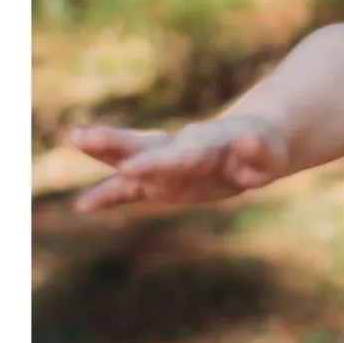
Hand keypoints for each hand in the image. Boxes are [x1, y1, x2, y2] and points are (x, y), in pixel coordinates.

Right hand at [70, 115, 289, 212]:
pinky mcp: (158, 181)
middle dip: (114, 143)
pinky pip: (129, 190)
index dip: (158, 163)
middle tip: (81, 136)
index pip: (180, 154)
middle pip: (144, 145)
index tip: (131, 170)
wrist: (250, 146)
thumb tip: (248, 137)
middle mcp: (178, 148)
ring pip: (129, 157)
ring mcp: (164, 163)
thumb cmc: (264, 151)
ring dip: (103, 152)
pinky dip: (108, 197)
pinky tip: (81, 206)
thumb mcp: (271, 155)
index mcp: (206, 143)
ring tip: (72, 139)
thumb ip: (259, 150)